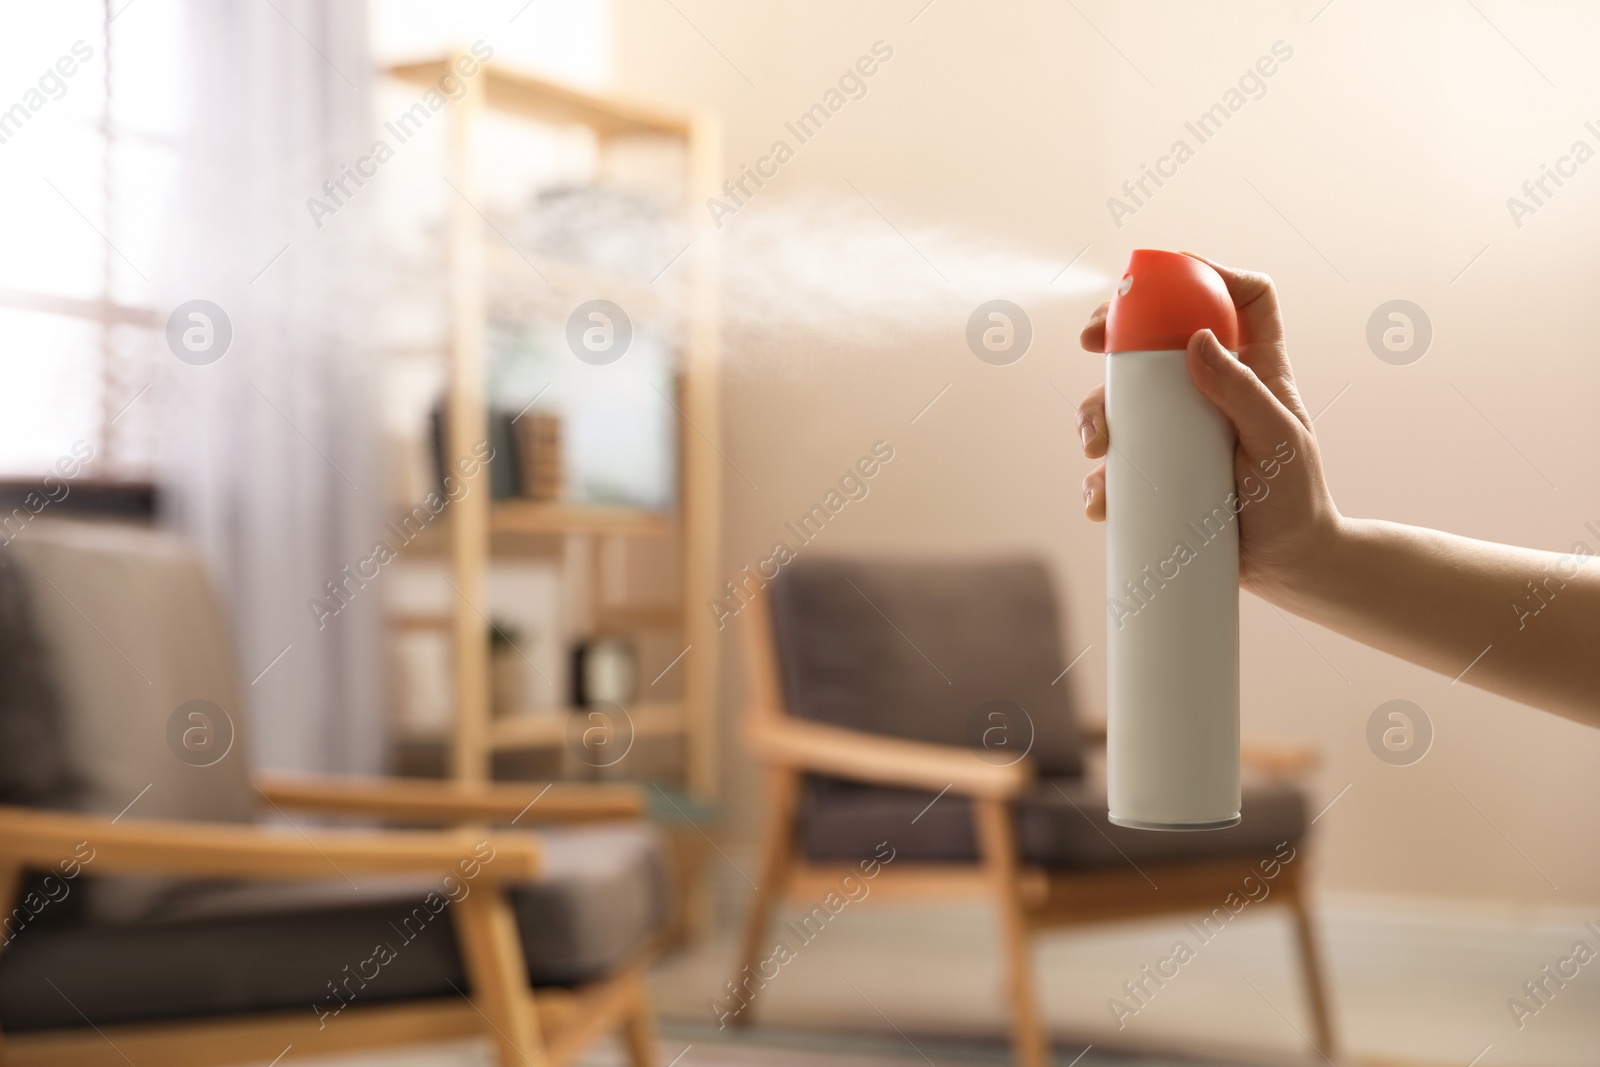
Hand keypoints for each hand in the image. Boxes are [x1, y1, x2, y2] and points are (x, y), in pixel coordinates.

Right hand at [1076, 254, 1341, 598]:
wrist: (1286, 568)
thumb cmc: (1295, 501)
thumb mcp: (1277, 442)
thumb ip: (1242, 392)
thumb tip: (1197, 339)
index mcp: (1256, 369)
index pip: (1246, 297)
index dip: (1211, 272)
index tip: (1163, 279)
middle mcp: (1214, 390)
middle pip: (1161, 338)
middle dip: (1118, 332)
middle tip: (1090, 340)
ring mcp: (1182, 430)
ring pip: (1125, 399)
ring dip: (1096, 412)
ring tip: (1096, 445)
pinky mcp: (1159, 469)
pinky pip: (1117, 460)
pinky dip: (1099, 476)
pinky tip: (1100, 497)